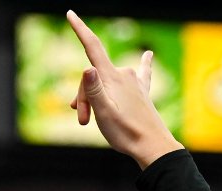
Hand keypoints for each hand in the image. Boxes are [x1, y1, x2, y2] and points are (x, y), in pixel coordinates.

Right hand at [65, 11, 181, 168]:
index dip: (80, 29)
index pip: (92, 47)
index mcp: (112, 77)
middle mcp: (123, 74)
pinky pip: (140, 72)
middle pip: (92, 75)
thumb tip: (87, 68)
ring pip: (104, 82)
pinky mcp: (141, 91)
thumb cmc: (125, 131)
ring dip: (94, 99)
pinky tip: (148, 54)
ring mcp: (134, 82)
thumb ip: (94, 90)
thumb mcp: (103, 112)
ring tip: (91, 122)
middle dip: (82, 96)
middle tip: (82, 121)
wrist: (151, 146)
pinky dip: (142, 63)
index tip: (70, 13)